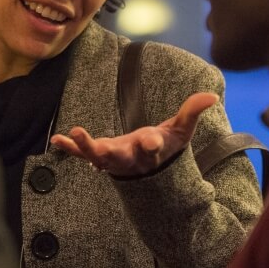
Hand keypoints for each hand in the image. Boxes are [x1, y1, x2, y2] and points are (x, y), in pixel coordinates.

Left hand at [50, 92, 218, 177]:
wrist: (149, 172)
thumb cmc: (166, 147)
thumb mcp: (181, 131)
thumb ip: (192, 112)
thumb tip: (211, 95)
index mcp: (151, 152)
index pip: (153, 148)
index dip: (152, 144)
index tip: (151, 140)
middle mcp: (130, 158)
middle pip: (120, 157)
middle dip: (111, 152)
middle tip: (102, 148)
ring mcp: (112, 159)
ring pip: (97, 156)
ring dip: (85, 146)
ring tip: (75, 133)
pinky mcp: (99, 156)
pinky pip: (81, 154)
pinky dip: (70, 148)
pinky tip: (57, 138)